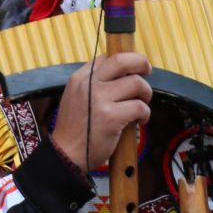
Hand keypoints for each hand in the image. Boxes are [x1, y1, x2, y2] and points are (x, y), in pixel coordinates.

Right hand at [51, 52, 152, 171]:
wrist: (66, 155)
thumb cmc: (76, 129)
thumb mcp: (76, 97)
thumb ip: (94, 84)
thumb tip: (123, 73)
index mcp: (80, 78)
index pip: (108, 57)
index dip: (126, 60)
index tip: (133, 69)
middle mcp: (89, 84)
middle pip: (122, 60)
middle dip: (141, 62)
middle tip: (147, 71)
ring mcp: (100, 99)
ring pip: (137, 83)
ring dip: (145, 94)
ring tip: (141, 105)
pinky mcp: (111, 117)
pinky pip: (140, 107)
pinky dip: (145, 114)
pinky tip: (140, 121)